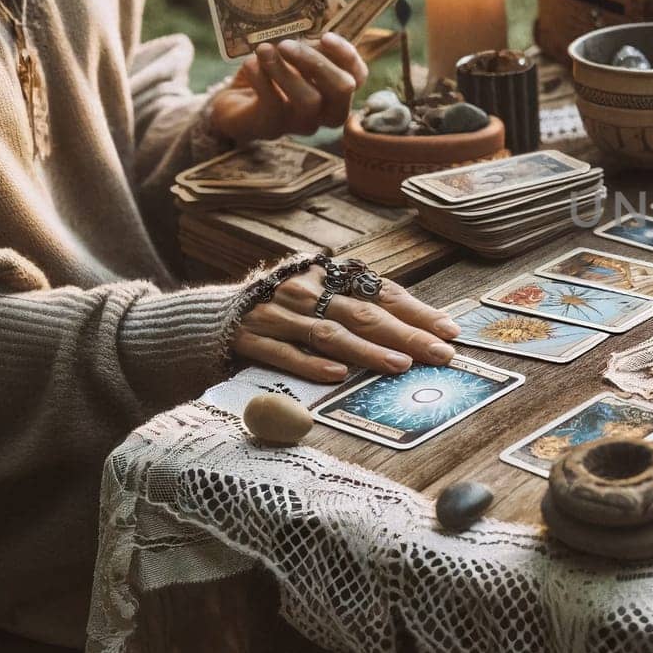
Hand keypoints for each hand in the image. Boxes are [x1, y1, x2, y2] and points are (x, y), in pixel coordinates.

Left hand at [210, 34, 367, 142]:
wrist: (233, 100)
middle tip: (287, 44)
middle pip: (341, 89)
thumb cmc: (269, 73)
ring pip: (309, 100)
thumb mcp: (290, 55)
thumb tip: (308, 29)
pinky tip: (250, 64)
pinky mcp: (272, 127)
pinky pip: (273, 105)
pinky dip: (262, 79)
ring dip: (286, 71)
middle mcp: (326, 111)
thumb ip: (305, 46)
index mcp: (335, 90)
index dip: (347, 56)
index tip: (326, 36)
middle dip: (317, 62)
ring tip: (263, 50)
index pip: (358, 75)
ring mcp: (301, 123)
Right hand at [233, 265, 461, 382]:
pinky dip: (311, 365)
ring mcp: (275, 314)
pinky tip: (337, 377)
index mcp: (326, 275)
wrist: (202, 319)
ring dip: (368, 351)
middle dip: (407, 334)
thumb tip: (416, 332)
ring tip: (400, 366)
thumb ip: (356, 308)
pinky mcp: (248, 339)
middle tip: (440, 353)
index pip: (381, 292)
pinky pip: (284, 353)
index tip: (449, 330)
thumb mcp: (317, 298)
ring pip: (330, 333)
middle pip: (364, 313)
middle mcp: (304, 290)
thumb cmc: (277, 312)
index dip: (417, 311)